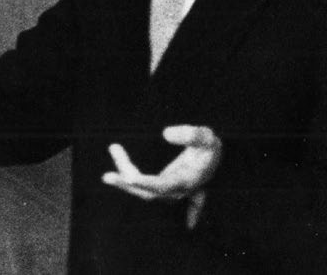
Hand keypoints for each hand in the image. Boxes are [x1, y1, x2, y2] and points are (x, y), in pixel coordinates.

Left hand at [101, 125, 222, 229]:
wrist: (219, 158)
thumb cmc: (211, 147)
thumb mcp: (207, 137)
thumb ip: (190, 134)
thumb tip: (165, 134)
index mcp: (186, 181)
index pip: (162, 186)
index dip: (146, 183)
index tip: (129, 177)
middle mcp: (176, 190)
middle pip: (147, 193)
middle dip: (127, 184)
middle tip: (107, 176)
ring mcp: (171, 190)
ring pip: (145, 192)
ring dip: (126, 183)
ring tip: (107, 174)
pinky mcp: (166, 184)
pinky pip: (148, 190)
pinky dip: (133, 185)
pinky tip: (115, 179)